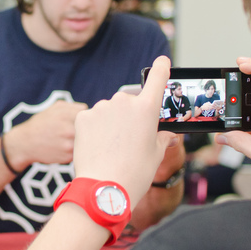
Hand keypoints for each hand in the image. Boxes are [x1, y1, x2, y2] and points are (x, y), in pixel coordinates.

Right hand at [3, 100, 87, 167]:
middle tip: (79, 131)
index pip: (91, 115)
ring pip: (87, 142)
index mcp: (68, 114)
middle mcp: (70, 129)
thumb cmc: (42, 123)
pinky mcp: (68, 157)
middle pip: (92, 130)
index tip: (85, 121)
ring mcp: (70, 144)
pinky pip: (81, 152)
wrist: (25, 143)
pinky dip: (78, 150)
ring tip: (71, 139)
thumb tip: (90, 111)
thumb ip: (74, 106)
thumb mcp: (56, 108)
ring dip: (84, 141)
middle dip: (88, 131)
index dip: (89, 119)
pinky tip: (67, 147)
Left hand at [73, 55, 175, 205]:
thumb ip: (161, 138)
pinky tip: (98, 146)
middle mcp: (124, 101)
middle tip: (129, 140)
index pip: (157, 78)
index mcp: (147, 108)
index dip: (160, 68)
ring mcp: (101, 108)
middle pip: (129, 102)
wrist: (104, 188)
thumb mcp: (155, 155)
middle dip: (130, 116)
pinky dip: (95, 129)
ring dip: (111, 122)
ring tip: (112, 148)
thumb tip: (167, 135)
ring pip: (109, 111)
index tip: (161, 61)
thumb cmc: (134, 173)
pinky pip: (92, 118)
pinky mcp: (82, 116)